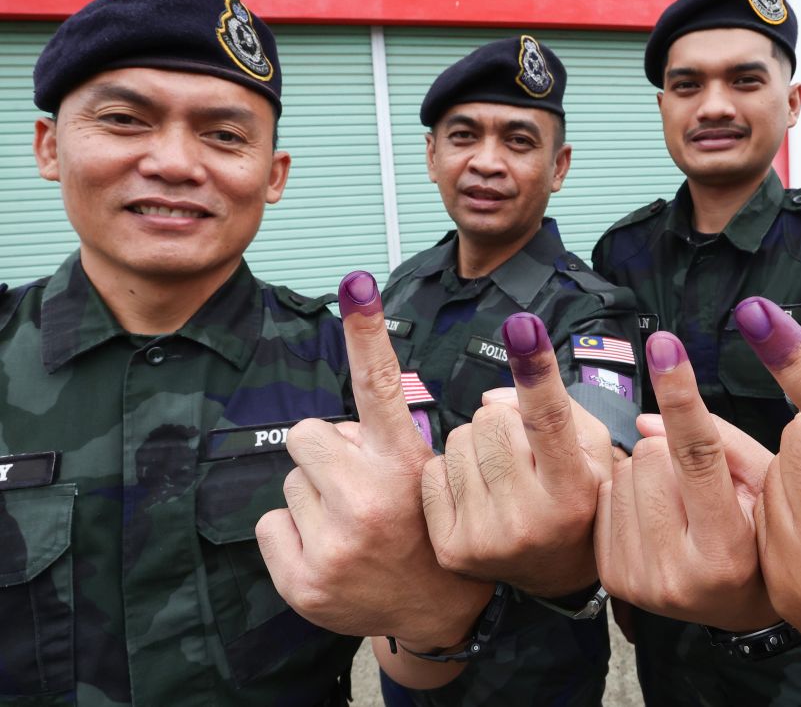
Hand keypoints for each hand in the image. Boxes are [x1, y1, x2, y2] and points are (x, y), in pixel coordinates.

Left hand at [256, 271, 491, 649]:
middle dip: (326, 452)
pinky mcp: (304, 581)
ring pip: (289, 481)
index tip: (357, 282)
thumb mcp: (428, 476)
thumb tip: (337, 426)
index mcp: (405, 466)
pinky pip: (271, 524)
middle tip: (358, 486)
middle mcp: (369, 501)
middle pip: (309, 433)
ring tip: (351, 523)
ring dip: (314, 495)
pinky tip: (330, 550)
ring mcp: (334, 545)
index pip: (379, 385)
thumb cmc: (427, 526)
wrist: (438, 609)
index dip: (367, 330)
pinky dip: (293, 535)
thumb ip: (386, 440)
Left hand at [421, 312, 613, 597]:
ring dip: (474, 444)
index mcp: (572, 491)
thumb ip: (557, 409)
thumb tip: (491, 397)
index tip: (524, 326)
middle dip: (502, 420)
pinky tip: (476, 494)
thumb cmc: (579, 498)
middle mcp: (529, 519)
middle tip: (520, 447)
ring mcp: (485, 538)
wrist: (556, 572)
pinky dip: (450, 471)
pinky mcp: (451, 548)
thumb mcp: (594, 451)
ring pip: (456, 441)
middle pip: (491, 420)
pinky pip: (431, 471)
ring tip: (499, 473)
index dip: (536, 370)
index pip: (549, 419)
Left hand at [596, 331, 776, 630]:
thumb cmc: (763, 534)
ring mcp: (639, 582)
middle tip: (698, 482)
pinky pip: (603, 497)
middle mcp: (679, 575)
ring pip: (623, 472)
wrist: (739, 607)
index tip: (665, 346)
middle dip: (671, 452)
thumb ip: (724, 444)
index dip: (682, 395)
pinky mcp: (613, 578)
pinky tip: (655, 518)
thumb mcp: (770, 488)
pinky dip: (628, 494)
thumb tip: (646, 420)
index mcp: (727, 552)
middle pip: (651, 457)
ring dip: (647, 473)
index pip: (698, 456)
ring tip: (679, 504)